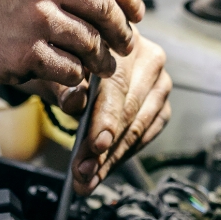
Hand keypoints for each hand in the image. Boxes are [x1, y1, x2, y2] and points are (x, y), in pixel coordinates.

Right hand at [0, 0, 142, 87]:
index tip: (135, 11)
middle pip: (106, 7)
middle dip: (122, 31)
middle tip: (125, 44)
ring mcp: (34, 14)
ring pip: (91, 41)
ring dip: (100, 59)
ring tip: (98, 66)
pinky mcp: (24, 52)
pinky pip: (68, 69)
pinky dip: (73, 76)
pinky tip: (67, 75)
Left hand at [26, 36, 171, 194]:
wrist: (84, 55)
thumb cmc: (69, 60)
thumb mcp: (59, 68)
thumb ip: (64, 84)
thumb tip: (73, 103)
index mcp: (122, 41)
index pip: (117, 85)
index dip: (106, 119)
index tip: (96, 146)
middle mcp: (150, 59)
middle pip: (130, 111)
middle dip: (104, 148)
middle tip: (83, 173)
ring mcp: (160, 83)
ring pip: (139, 128)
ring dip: (112, 158)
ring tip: (87, 178)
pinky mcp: (162, 105)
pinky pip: (145, 136)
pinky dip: (122, 154)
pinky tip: (103, 169)